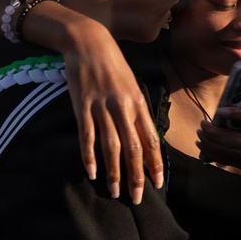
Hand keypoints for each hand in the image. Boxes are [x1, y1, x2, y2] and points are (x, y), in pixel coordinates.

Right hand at [60, 17, 162, 203]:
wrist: (89, 42)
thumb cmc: (113, 66)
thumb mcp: (132, 87)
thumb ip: (138, 112)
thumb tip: (145, 139)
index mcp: (139, 103)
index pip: (151, 139)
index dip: (155, 163)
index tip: (158, 183)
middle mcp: (123, 107)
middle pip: (134, 148)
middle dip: (137, 176)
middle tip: (138, 198)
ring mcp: (102, 107)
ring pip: (111, 146)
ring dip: (114, 172)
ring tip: (114, 192)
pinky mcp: (82, 105)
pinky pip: (87, 135)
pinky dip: (89, 156)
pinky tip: (92, 173)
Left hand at [195, 107, 240, 177]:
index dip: (235, 114)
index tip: (219, 111)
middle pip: (234, 139)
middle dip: (214, 133)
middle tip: (203, 124)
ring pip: (226, 151)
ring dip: (209, 143)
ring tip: (200, 134)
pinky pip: (224, 160)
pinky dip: (210, 153)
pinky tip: (202, 145)